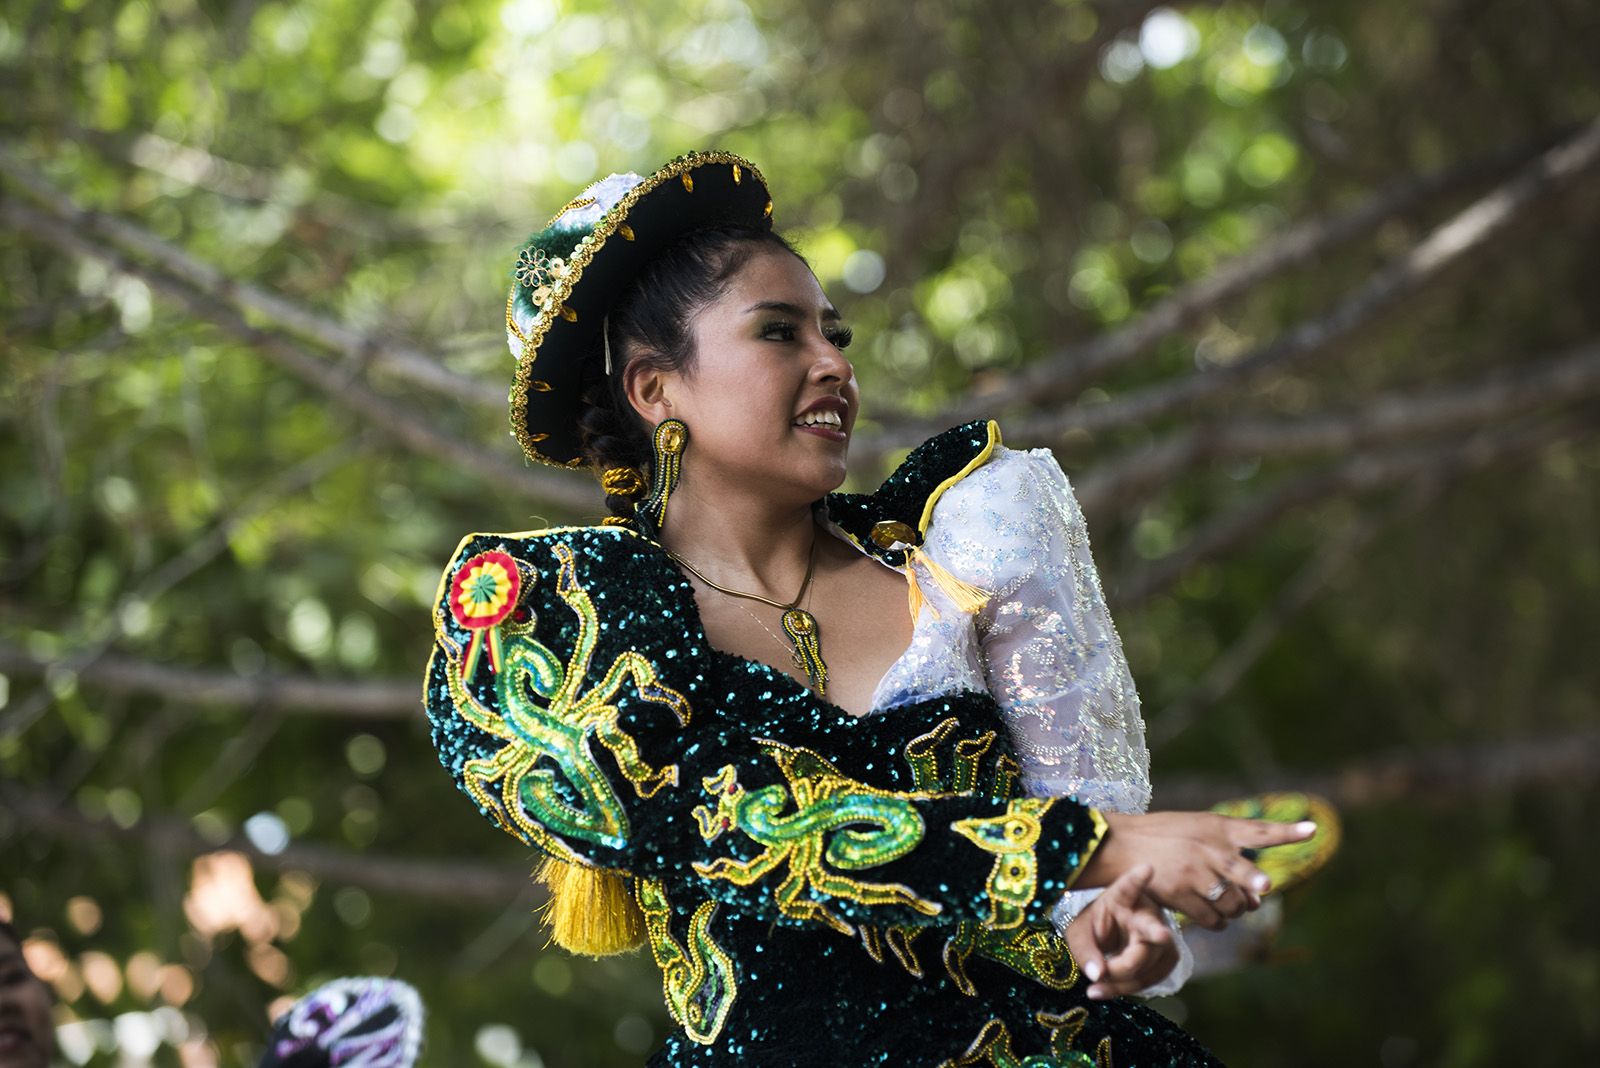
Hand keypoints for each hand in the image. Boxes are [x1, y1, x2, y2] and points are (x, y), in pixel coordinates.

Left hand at [1065, 864, 1177, 999]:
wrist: (1110, 936)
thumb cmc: (1095, 927)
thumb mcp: (1079, 934)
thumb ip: (1085, 952)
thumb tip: (1098, 975)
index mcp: (1120, 898)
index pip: (1129, 886)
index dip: (1137, 878)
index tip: (1147, 867)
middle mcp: (1145, 913)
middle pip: (1150, 926)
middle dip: (1156, 932)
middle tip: (1160, 934)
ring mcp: (1160, 934)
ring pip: (1150, 962)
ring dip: (1124, 981)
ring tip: (1095, 988)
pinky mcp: (1166, 956)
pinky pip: (1153, 978)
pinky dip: (1129, 988)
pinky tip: (1107, 990)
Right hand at [1080, 811, 1316, 929]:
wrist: (1120, 845)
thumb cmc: (1163, 837)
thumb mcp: (1197, 831)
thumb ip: (1230, 857)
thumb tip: (1261, 899)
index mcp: (1216, 828)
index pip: (1259, 830)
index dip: (1287, 832)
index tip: (1313, 831)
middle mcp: (1208, 850)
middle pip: (1242, 871)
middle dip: (1254, 883)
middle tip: (1264, 889)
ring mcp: (1194, 873)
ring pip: (1232, 903)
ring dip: (1238, 911)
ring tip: (1233, 909)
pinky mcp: (1179, 895)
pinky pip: (1212, 919)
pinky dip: (1218, 923)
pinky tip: (1214, 918)